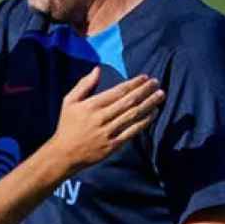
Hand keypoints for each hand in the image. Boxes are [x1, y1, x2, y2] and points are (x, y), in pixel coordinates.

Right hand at [42, 68, 164, 173]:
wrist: (64, 154)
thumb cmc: (67, 126)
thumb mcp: (69, 101)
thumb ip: (84, 84)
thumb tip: (97, 69)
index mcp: (91, 105)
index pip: (117, 91)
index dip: (133, 83)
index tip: (145, 77)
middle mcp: (101, 118)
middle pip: (128, 101)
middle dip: (145, 91)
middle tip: (156, 82)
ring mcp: (108, 132)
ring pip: (133, 115)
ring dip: (148, 104)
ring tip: (160, 95)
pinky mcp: (113, 145)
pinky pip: (132, 132)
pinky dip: (144, 122)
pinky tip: (153, 113)